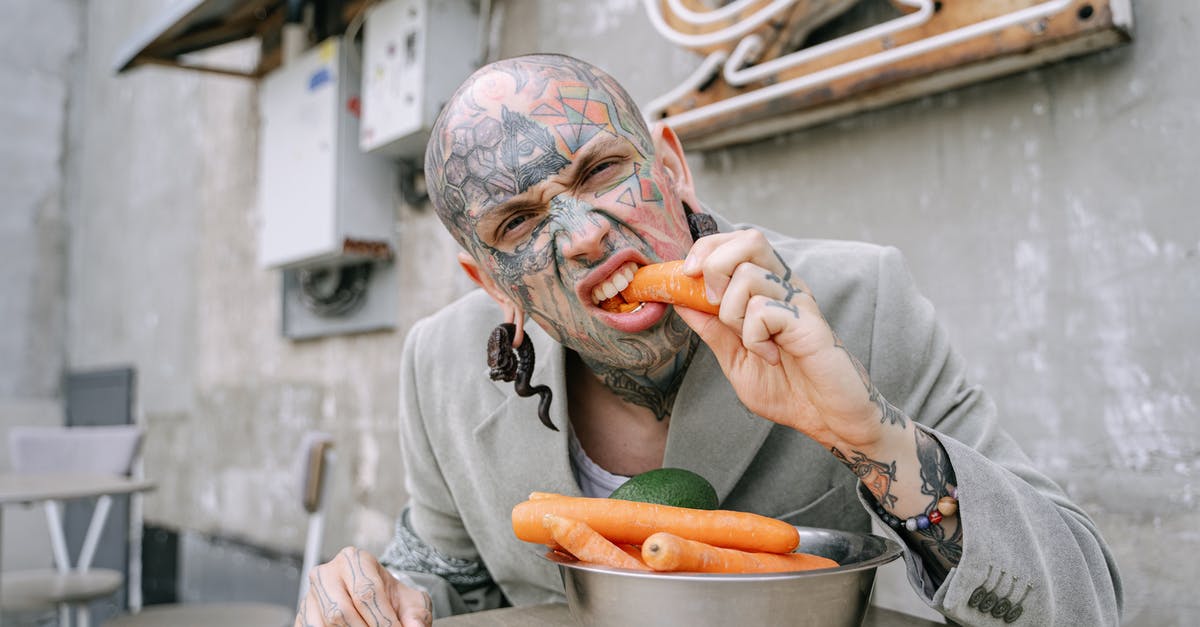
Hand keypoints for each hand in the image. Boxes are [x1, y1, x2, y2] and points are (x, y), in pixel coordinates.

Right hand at [296, 546, 432, 626]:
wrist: (372, 598)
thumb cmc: (389, 598)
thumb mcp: (409, 602)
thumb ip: (416, 614)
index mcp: (355, 560)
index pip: (366, 593)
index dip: (384, 621)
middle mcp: (327, 572)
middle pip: (341, 611)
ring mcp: (311, 593)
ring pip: (325, 623)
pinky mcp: (302, 613)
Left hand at [676, 230, 894, 451]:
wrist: (828, 420)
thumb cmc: (788, 390)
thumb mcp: (735, 358)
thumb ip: (711, 329)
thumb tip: (680, 300)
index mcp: (769, 289)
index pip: (737, 241)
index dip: (707, 248)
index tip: (687, 276)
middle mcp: (786, 287)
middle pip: (749, 239)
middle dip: (716, 266)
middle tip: (715, 305)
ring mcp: (798, 301)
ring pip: (747, 276)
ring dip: (733, 316)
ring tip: (753, 345)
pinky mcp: (808, 321)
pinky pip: (762, 310)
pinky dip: (754, 339)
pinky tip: (771, 357)